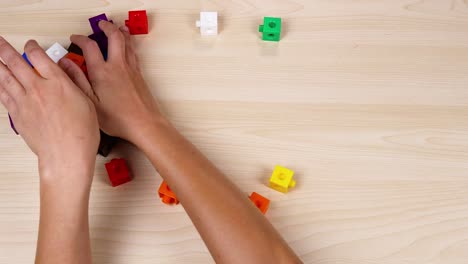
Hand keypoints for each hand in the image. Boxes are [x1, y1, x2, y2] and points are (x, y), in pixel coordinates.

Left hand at [0, 38, 99, 185]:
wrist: (66, 155)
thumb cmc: (82, 132)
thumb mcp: (88, 101)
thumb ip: (75, 80)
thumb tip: (66, 65)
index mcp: (57, 83)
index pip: (39, 56)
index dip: (32, 47)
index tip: (31, 45)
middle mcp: (38, 89)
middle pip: (15, 63)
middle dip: (5, 50)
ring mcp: (25, 102)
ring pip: (5, 77)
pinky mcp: (18, 115)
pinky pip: (3, 95)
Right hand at [61, 21, 162, 146]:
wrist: (145, 124)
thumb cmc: (118, 119)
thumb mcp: (91, 103)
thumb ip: (78, 81)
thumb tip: (65, 64)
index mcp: (102, 72)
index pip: (89, 46)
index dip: (81, 39)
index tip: (75, 39)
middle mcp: (118, 67)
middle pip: (114, 37)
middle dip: (107, 27)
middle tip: (101, 24)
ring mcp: (131, 69)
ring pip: (127, 43)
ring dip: (121, 33)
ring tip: (116, 28)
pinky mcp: (140, 75)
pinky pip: (134, 53)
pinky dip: (129, 45)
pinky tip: (128, 47)